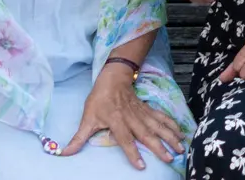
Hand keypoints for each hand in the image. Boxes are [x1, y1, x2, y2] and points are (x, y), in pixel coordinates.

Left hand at [61, 65, 181, 167]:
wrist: (113, 78)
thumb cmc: (99, 99)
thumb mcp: (87, 118)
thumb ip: (79, 138)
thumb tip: (63, 153)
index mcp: (117, 121)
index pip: (126, 139)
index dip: (133, 153)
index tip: (141, 166)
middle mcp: (132, 118)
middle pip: (147, 134)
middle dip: (160, 147)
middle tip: (170, 158)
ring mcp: (142, 114)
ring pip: (158, 126)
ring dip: (170, 137)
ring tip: (181, 148)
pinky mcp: (148, 110)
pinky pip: (162, 118)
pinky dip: (172, 125)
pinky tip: (181, 132)